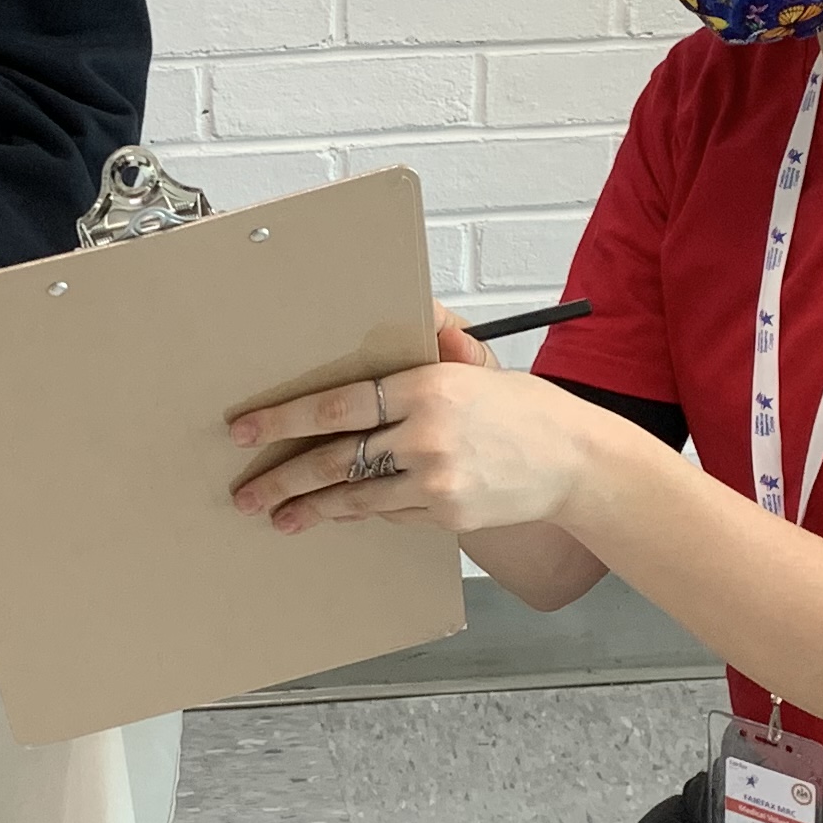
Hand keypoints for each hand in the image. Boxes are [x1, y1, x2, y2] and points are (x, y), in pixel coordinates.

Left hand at [229, 304, 610, 536]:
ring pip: (355, 497)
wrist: (576, 462)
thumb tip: (412, 305)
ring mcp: (436, 481)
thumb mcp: (476, 366)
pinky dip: (367, 510)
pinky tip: (341, 513)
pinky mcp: (446, 515)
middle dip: (282, 478)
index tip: (246, 429)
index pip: (338, 404)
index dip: (285, 419)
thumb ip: (436, 341)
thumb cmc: (523, 410)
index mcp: (427, 386)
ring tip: (278, 516)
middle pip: (335, 459)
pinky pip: (390, 514)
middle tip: (246, 491)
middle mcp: (427, 434)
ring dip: (310, 508)